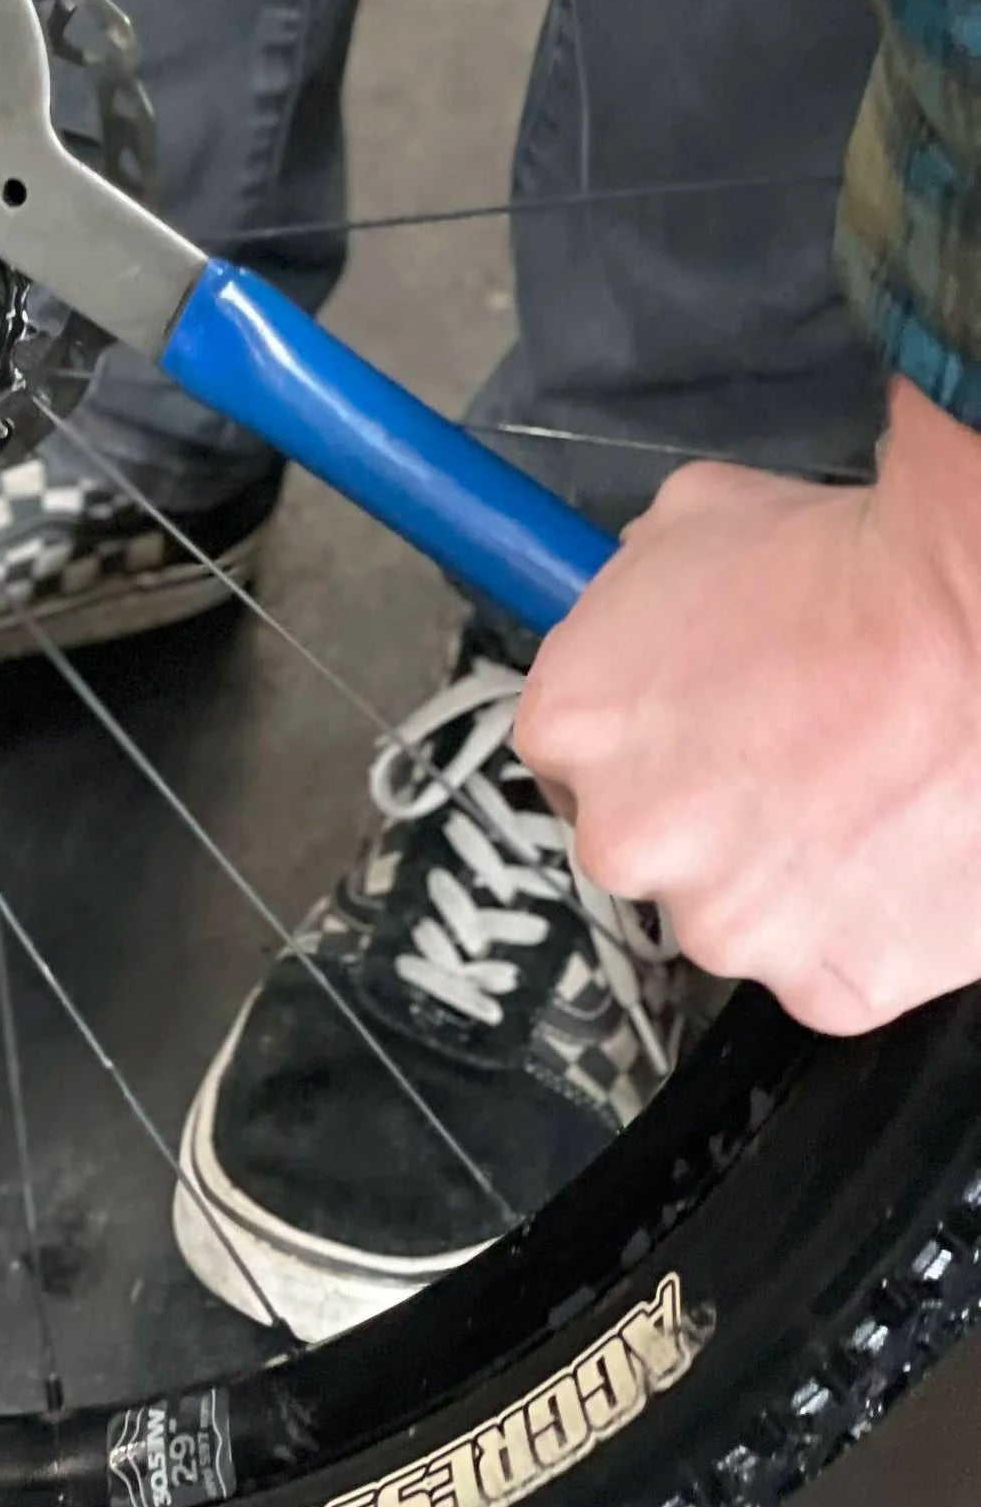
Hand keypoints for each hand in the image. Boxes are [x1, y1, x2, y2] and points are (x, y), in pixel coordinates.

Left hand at [517, 379, 980, 1033]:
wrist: (971, 636)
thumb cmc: (841, 569)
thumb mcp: (691, 523)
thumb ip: (634, 587)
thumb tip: (637, 607)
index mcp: (568, 729)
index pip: (567, 756)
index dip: (637, 739)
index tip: (689, 730)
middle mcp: (623, 842)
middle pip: (645, 844)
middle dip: (702, 812)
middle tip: (787, 759)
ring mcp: (724, 924)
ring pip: (735, 911)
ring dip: (779, 872)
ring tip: (856, 796)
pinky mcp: (825, 982)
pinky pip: (828, 962)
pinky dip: (860, 921)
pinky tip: (894, 850)